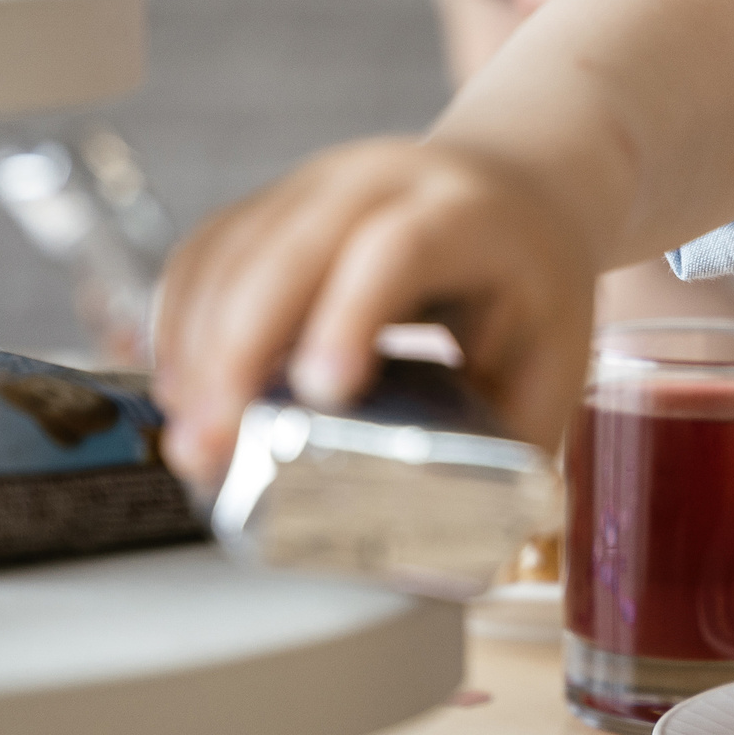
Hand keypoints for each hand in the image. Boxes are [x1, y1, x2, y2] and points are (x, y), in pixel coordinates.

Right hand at [151, 135, 599, 485]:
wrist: (518, 191)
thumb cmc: (533, 289)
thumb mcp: (553, 361)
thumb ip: (510, 445)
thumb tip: (456, 553)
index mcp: (465, 216)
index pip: (396, 250)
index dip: (350, 316)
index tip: (319, 396)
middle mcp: (382, 182)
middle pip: (291, 251)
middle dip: (239, 352)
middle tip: (211, 449)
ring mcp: (318, 184)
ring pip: (233, 251)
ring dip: (197, 348)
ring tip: (191, 444)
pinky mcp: (273, 204)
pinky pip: (207, 252)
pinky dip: (181, 321)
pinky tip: (180, 391)